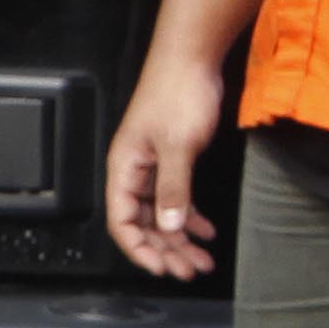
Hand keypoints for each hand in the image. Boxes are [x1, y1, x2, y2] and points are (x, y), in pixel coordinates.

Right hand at [102, 46, 228, 280]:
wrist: (192, 57)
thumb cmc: (177, 92)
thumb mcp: (178, 146)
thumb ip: (173, 188)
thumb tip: (170, 225)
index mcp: (125, 168)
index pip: (122, 221)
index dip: (140, 249)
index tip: (162, 268)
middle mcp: (135, 171)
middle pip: (143, 224)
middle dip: (165, 250)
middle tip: (189, 270)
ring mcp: (154, 165)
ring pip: (162, 214)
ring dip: (180, 239)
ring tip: (201, 259)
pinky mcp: (172, 157)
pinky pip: (176, 198)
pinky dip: (190, 216)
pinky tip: (206, 229)